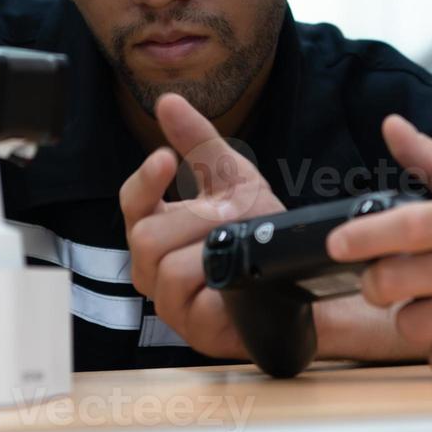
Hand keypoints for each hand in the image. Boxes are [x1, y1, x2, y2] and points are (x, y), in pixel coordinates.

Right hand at [119, 93, 283, 359]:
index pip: (132, 202)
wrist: (299, 273)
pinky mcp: (193, 330)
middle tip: (230, 214)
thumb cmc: (257, 226)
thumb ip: (197, 141)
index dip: (144, 181)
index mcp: (157, 228)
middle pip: (147, 236)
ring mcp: (170, 302)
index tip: (164, 157)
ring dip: (207, 250)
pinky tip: (235, 273)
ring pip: (166, 269)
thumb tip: (168, 101)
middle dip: (193, 219)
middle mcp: (154, 266)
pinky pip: (188, 301)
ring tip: (236, 244)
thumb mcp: (229, 177)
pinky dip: (215, 282)